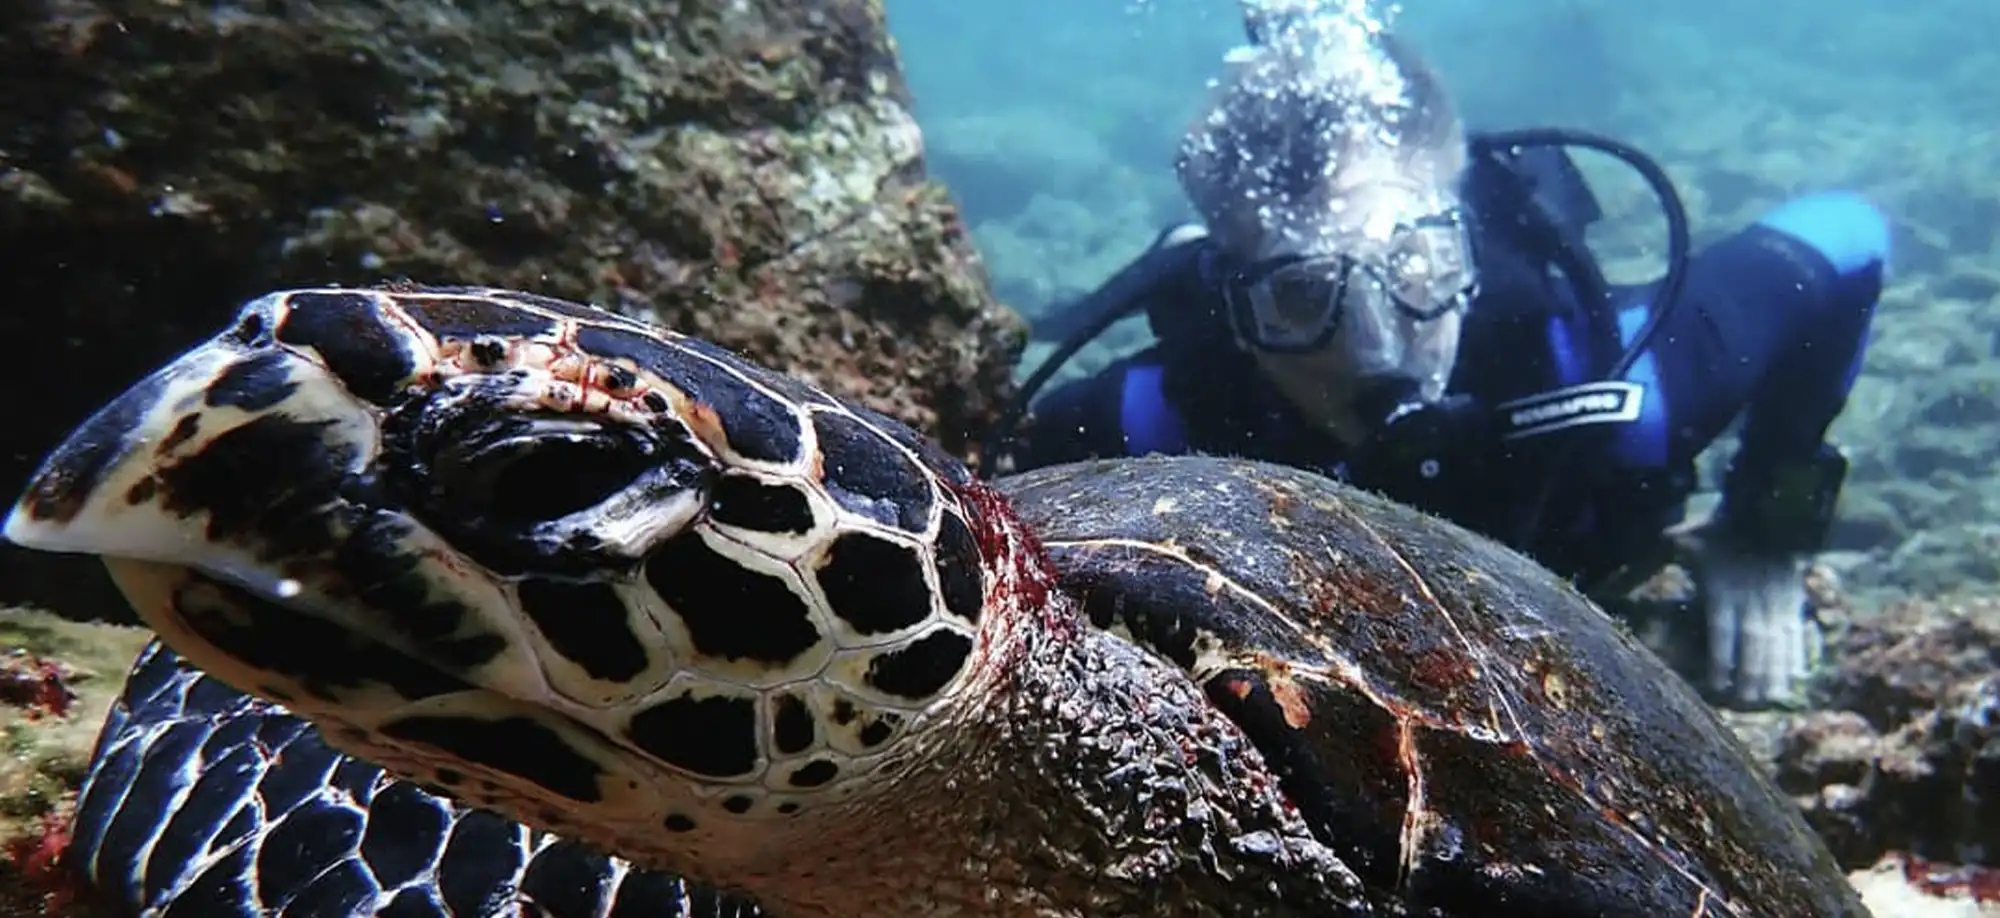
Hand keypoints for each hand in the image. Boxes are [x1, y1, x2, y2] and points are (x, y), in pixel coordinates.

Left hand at [1668, 516, 1821, 709]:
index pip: (1721, 632)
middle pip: (1752, 645)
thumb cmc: (1719, 527)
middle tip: (1746, 702)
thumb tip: (1634, 557)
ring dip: (1775, 672)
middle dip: (1750, 675)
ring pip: (1777, 644)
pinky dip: (1798, 654)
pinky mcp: (1794, 601)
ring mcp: (1775, 603)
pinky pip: (1797, 632)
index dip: (1721, 660)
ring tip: (1771, 697)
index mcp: (1722, 591)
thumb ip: (1662, 551)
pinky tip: (1797, 676)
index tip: (1718, 684)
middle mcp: (1751, 603)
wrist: (1766, 512)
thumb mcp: (1684, 536)